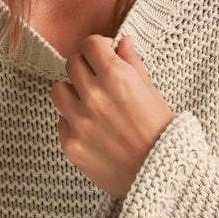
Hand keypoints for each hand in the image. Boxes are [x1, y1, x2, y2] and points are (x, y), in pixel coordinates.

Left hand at [49, 33, 174, 199]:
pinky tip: (93, 131)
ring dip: (72, 93)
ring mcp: (79, 121)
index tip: (103, 57)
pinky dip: (74, 123)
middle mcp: (94, 96)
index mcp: (116, 77)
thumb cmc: (160, 132)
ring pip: (58, 90)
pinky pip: (62, 121)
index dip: (97, 48)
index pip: (89, 44)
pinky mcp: (70, 145)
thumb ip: (133, 63)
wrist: (160, 176)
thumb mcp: (152, 92)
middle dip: (85, 68)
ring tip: (89, 105)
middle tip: (97, 81)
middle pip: (71, 63)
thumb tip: (123, 41)